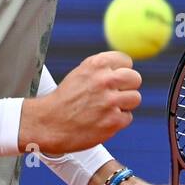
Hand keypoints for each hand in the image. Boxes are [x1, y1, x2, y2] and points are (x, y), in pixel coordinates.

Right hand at [17, 52, 140, 154]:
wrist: (48, 123)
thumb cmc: (65, 99)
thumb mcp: (81, 73)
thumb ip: (103, 69)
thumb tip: (126, 68)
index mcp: (96, 64)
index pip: (126, 61)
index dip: (121, 71)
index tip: (114, 79)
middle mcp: (104, 80)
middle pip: (135, 78)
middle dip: (128, 87)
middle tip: (115, 94)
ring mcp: (110, 101)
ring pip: (135, 98)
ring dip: (124, 104)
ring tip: (106, 108)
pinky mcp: (114, 121)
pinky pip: (128, 117)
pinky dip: (117, 121)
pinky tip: (102, 120)